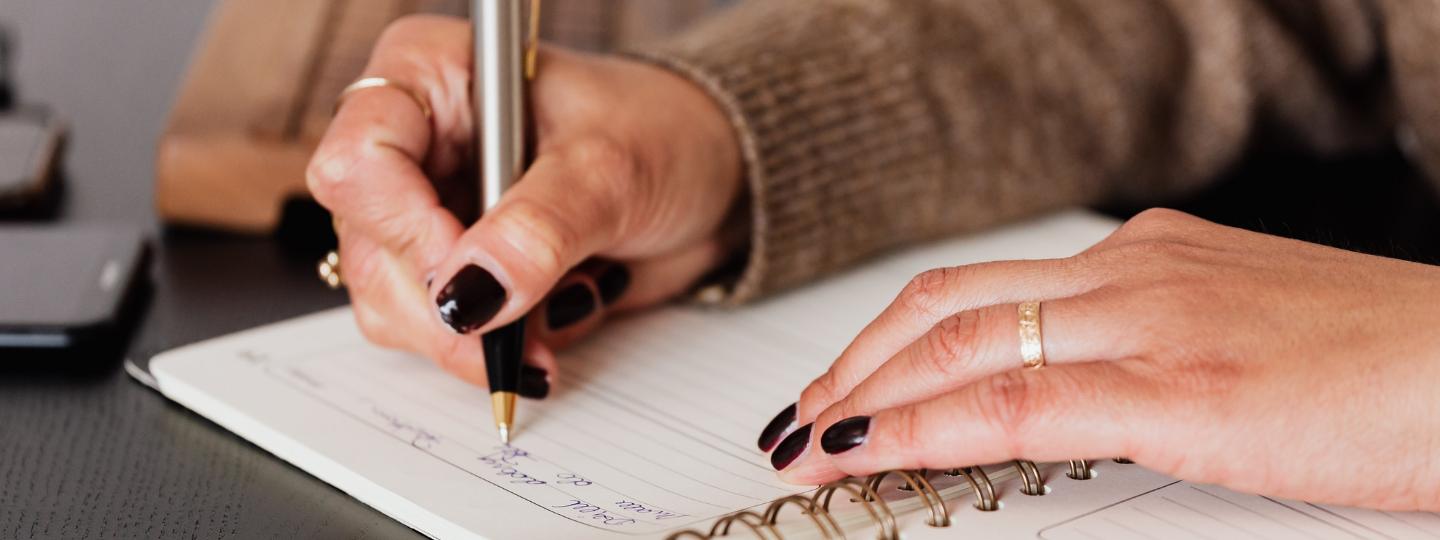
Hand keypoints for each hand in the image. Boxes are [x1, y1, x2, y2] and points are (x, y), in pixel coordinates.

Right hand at [306, 16, 742, 390]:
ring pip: (393, 303)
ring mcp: (431, 211)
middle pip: (370, 247)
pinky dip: (499, 346)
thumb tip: (470, 296)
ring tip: (561, 312)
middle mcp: (415, 144)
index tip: (473, 275)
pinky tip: (559, 315)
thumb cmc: (666, 134)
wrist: (714, 179)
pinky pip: (440, 333)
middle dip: (446, 307)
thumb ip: (539, 231)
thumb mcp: (609, 171)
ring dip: (475, 336)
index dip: (406, 229)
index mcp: (431, 77)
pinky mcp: (459, 270)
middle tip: (518, 332)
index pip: (360, 159)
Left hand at [760, 209, 1439, 510]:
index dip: (892, 338)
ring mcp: (1151, 323)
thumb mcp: (1244, 341)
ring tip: (811, 439)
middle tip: (800, 414)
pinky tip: (874, 450)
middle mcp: (1135, 274)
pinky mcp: (1179, 389)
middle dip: (855, 362)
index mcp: (1149, 259)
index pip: (981, 291)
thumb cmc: (1386, 364)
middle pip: (946, 305)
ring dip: (867, 394)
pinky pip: (1015, 401)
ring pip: (960, 345)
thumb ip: (1154, 355)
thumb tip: (1080, 398)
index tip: (845, 383)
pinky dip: (926, 425)